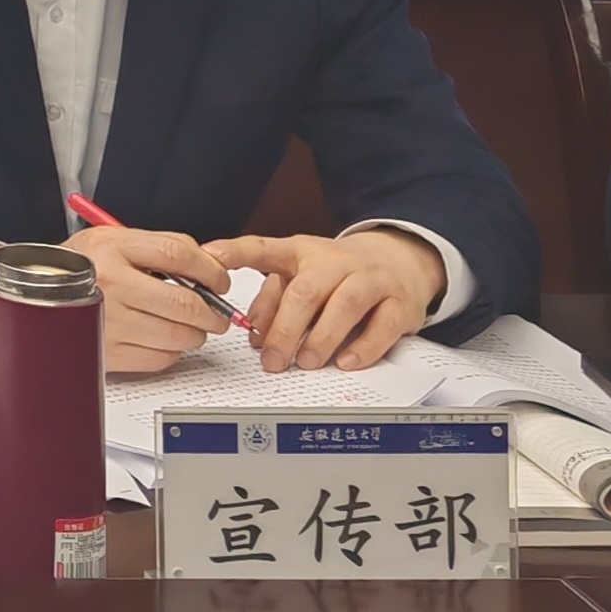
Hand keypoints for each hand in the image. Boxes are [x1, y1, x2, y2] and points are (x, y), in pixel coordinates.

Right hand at [0, 225, 231, 376]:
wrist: (28, 292)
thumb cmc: (78, 266)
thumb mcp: (113, 240)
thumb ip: (160, 248)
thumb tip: (212, 267)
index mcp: (112, 248)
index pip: (179, 254)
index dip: (211, 270)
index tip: (220, 281)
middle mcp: (109, 283)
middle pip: (185, 303)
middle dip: (213, 313)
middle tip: (216, 315)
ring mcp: (106, 321)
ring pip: (178, 336)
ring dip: (192, 335)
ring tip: (184, 327)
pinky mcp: (104, 352)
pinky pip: (159, 359)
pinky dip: (169, 353)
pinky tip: (158, 339)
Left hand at [208, 229, 441, 371]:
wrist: (400, 258)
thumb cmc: (338, 271)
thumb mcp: (300, 274)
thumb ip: (272, 299)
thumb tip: (252, 331)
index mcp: (301, 251)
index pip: (263, 249)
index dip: (234, 253)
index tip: (209, 259)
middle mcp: (335, 261)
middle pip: (306, 291)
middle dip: (285, 329)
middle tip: (271, 360)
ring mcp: (371, 279)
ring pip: (345, 305)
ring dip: (321, 338)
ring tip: (305, 362)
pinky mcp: (401, 302)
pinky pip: (383, 325)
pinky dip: (363, 347)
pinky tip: (345, 362)